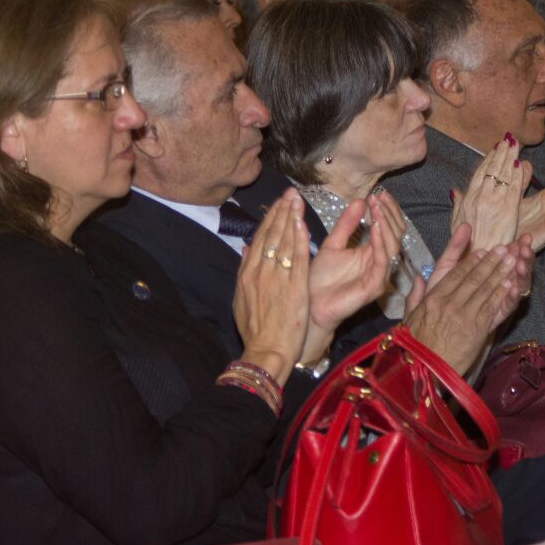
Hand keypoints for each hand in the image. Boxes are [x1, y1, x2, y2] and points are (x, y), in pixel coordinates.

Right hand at [232, 189, 310, 384]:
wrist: (265, 351)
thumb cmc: (256, 330)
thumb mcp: (242, 299)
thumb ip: (244, 272)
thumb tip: (246, 250)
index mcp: (247, 274)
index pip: (259, 239)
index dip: (270, 219)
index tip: (278, 204)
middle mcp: (260, 273)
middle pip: (270, 235)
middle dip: (280, 211)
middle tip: (289, 192)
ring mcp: (276, 279)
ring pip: (283, 243)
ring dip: (290, 219)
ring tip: (296, 200)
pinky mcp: (293, 287)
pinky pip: (297, 259)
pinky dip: (299, 240)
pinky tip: (303, 224)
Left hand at [306, 193, 398, 360]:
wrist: (309, 305)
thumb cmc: (320, 279)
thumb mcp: (333, 244)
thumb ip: (346, 224)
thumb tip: (360, 200)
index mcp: (372, 253)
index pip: (388, 229)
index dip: (386, 211)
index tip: (378, 194)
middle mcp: (380, 264)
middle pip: (396, 235)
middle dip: (388, 215)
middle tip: (379, 198)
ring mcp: (380, 275)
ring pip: (392, 247)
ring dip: (385, 225)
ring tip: (376, 208)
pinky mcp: (375, 286)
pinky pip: (383, 261)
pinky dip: (379, 242)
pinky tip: (374, 226)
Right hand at [403, 224, 528, 376]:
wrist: (425, 372)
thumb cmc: (413, 347)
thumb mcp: (408, 319)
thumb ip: (414, 296)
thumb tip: (419, 278)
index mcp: (433, 299)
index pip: (455, 274)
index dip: (471, 261)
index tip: (482, 251)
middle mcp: (450, 304)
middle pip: (474, 278)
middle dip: (490, 262)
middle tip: (503, 249)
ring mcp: (465, 316)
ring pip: (485, 289)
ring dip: (500, 273)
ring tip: (511, 260)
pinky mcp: (477, 330)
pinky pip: (492, 307)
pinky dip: (502, 294)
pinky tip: (510, 284)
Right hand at [451, 133, 522, 248]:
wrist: (478, 259)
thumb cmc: (467, 245)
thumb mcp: (457, 223)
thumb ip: (458, 204)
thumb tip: (455, 191)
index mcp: (469, 199)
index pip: (480, 173)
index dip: (488, 159)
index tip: (495, 148)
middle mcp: (481, 198)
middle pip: (493, 170)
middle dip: (501, 152)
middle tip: (509, 139)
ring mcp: (495, 203)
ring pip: (504, 175)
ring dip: (510, 157)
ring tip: (516, 144)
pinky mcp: (509, 210)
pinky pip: (515, 188)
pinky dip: (518, 175)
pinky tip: (522, 164)